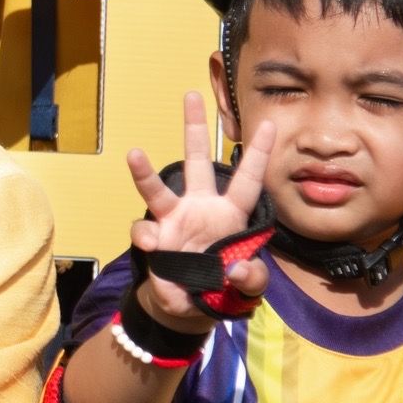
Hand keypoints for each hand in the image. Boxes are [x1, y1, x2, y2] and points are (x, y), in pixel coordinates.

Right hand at [124, 95, 274, 332]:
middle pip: (197, 163)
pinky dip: (147, 237)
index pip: (249, 181)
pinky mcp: (155, 240)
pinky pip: (146, 232)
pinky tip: (153, 246)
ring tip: (133, 154)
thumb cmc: (223, 289)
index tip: (268, 124)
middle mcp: (200, 208)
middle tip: (191, 95)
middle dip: (193, 129)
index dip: (258, 154)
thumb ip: (252, 279)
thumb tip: (235, 268)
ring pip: (158, 190)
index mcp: (231, 215)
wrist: (188, 307)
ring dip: (144, 173)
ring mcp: (173, 222)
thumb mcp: (247, 288)